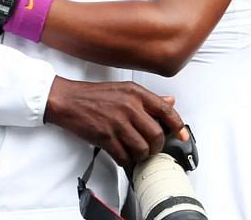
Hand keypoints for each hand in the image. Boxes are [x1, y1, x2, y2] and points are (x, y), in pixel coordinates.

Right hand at [45, 76, 188, 168]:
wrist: (68, 100)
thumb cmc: (95, 95)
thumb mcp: (125, 90)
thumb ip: (149, 98)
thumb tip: (170, 102)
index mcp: (136, 94)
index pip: (166, 110)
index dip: (178, 125)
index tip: (182, 135)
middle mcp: (129, 107)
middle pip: (156, 134)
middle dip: (156, 146)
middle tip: (152, 148)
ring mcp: (117, 123)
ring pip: (141, 148)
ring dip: (141, 155)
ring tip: (137, 153)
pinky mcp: (105, 136)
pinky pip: (123, 156)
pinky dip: (126, 160)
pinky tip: (124, 157)